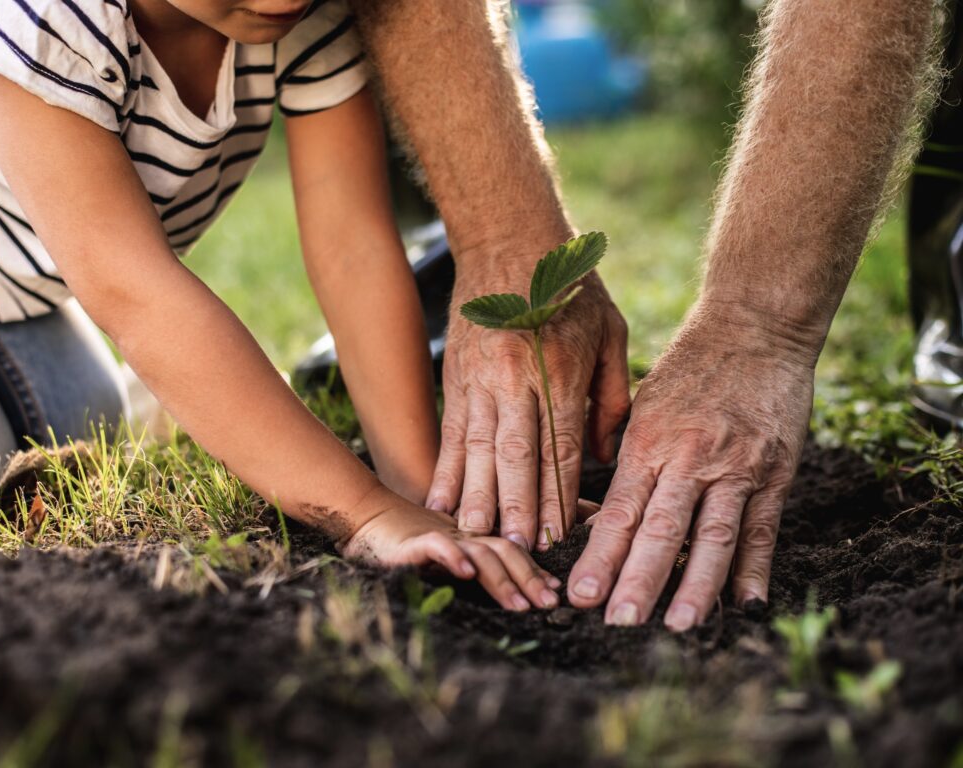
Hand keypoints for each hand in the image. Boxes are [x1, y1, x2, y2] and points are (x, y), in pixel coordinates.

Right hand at [342, 493, 561, 610]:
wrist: (363, 517)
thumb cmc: (403, 542)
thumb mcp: (444, 554)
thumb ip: (470, 564)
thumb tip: (490, 585)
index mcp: (472, 539)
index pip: (512, 549)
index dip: (535, 570)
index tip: (554, 592)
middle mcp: (462, 535)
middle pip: (505, 550)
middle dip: (530, 578)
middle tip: (549, 603)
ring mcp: (440, 536)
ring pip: (480, 552)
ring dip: (503, 579)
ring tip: (520, 605)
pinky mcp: (413, 541)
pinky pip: (437, 547)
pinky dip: (454, 558)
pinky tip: (467, 573)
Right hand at [426, 271, 629, 550]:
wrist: (510, 240)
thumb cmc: (572, 289)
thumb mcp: (610, 332)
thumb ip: (613, 396)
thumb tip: (606, 454)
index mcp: (562, 369)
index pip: (561, 445)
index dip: (558, 494)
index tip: (557, 535)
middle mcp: (518, 377)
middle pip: (517, 454)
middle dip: (517, 507)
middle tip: (516, 551)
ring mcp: (482, 378)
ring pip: (479, 448)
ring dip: (478, 497)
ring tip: (475, 537)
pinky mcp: (456, 376)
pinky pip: (451, 431)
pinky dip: (446, 469)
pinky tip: (440, 501)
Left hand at [567, 305, 815, 629]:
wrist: (753, 328)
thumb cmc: (687, 369)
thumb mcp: (643, 406)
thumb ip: (626, 460)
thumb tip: (599, 518)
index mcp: (649, 441)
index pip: (620, 510)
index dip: (600, 555)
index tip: (580, 594)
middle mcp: (690, 457)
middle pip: (662, 529)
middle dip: (637, 580)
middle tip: (618, 621)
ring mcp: (737, 466)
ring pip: (713, 535)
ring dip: (695, 586)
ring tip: (678, 625)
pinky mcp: (775, 471)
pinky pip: (763, 528)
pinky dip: (754, 568)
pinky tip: (744, 604)